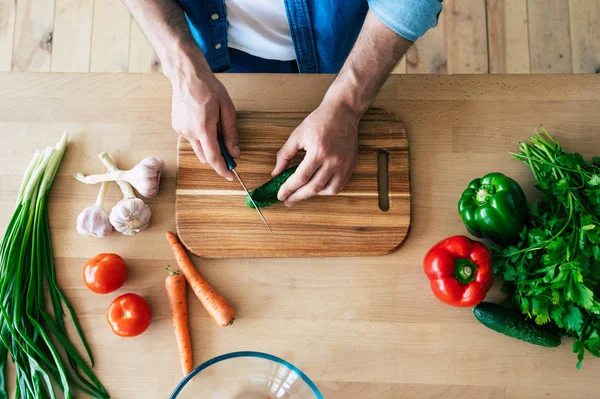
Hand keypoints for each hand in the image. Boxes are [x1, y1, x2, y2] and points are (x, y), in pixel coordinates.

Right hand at [169, 54, 238, 180]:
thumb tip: (235, 153)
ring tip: (216, 129)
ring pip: (198, 149)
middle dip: (217, 159)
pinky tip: (204, 121)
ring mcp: (181, 130)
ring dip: (208, 147)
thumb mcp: (227, 110)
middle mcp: (189, 132)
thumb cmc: (209, 88)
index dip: (223, 170)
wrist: (187, 75)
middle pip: (205, 157)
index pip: (214, 158)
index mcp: (203, 129)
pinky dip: (200, 138)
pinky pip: (191, 139)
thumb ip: (231, 134)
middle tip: (230, 152)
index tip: (231, 176)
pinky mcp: (177, 127)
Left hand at [272, 101, 358, 206]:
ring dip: (314, 195)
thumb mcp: (297, 135)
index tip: (280, 195)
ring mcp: (344, 164)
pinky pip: (340, 185)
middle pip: (313, 188)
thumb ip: (284, 155)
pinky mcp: (351, 164)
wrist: (343, 112)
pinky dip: (328, 189)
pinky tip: (318, 188)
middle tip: (288, 202)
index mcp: (318, 152)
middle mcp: (333, 160)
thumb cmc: (319, 121)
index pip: (300, 178)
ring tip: (303, 193)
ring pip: (329, 190)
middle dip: (298, 197)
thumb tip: (276, 173)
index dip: (288, 189)